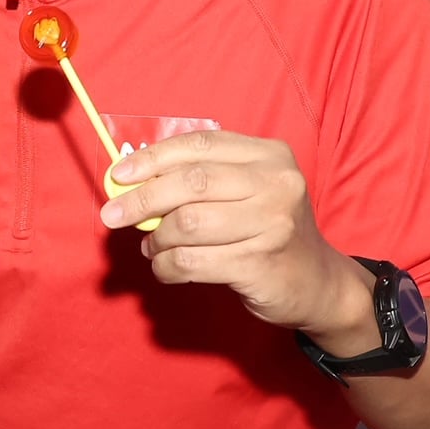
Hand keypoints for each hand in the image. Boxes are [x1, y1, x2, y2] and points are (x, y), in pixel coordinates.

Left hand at [98, 130, 377, 348]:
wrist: (317, 283)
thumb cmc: (267, 231)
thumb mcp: (246, 192)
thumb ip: (199, 180)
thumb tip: (131, 182)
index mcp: (269, 155)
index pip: (199, 145)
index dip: (153, 158)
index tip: (119, 174)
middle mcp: (276, 184)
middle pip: (190, 183)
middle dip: (142, 199)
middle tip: (112, 215)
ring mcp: (272, 224)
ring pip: (186, 224)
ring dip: (156, 239)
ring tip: (151, 246)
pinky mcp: (260, 264)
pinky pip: (192, 261)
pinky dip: (166, 266)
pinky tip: (165, 267)